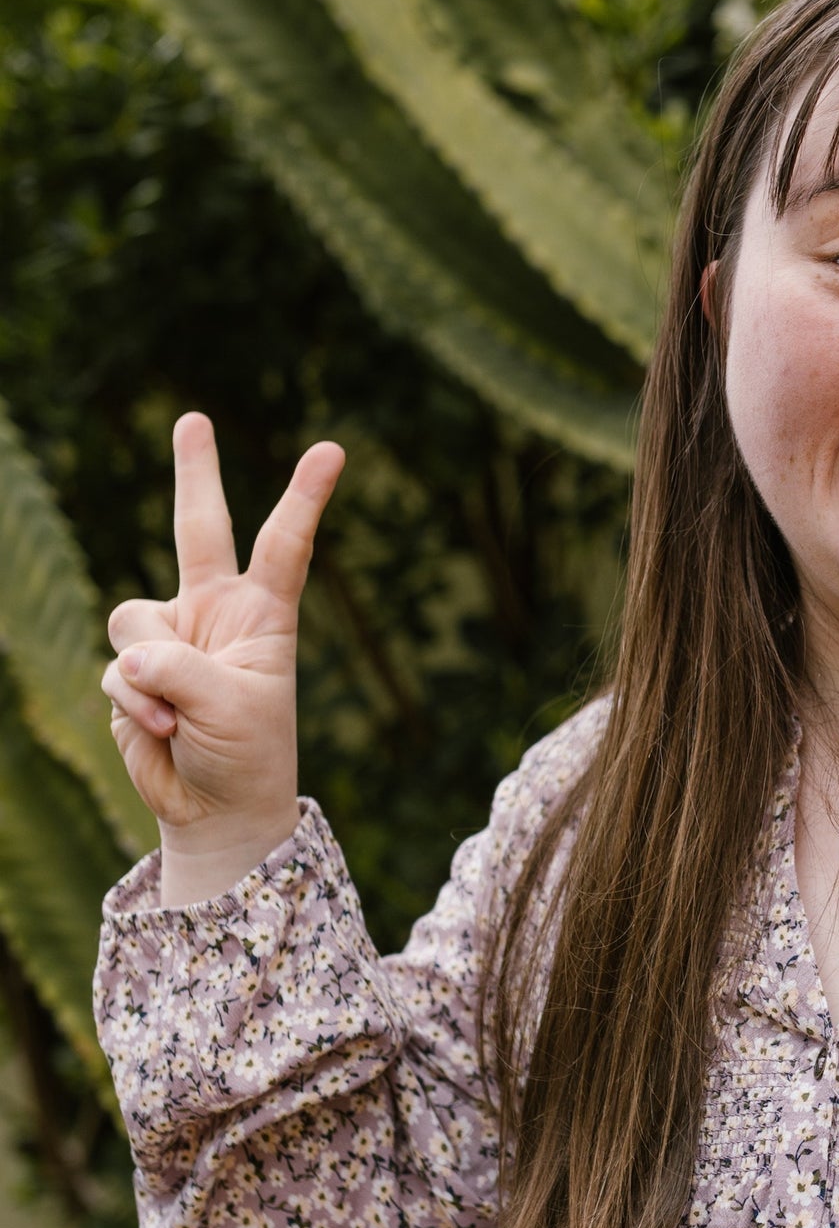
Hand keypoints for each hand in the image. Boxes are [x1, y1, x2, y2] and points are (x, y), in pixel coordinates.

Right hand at [102, 413, 342, 905]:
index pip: (284, 545)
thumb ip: (179, 670)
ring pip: (133, 621)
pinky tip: (163, 732)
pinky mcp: (133, 669)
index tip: (333, 450)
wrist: (214, 809)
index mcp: (263, 616)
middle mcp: (215, 613)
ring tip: (181, 717)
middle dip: (194, 474)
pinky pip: (116, 670)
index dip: (304, 497)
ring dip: (150, 677)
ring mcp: (170, 638)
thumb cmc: (245, 757)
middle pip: (199, 529)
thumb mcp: (230, 709)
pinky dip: (135, 705)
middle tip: (193, 418)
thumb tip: (129, 656)